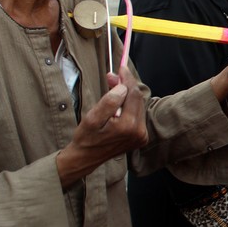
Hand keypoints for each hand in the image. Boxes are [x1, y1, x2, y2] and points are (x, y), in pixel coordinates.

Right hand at [56, 67, 148, 186]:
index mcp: (128, 126)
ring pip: (138, 106)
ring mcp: (141, 136)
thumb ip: (108, 102)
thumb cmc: (86, 138)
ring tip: (112, 88)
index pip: (133, 95)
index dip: (127, 79)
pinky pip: (137, 114)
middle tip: (111, 77)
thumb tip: (122, 87)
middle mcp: (139, 132)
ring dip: (127, 95)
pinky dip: (129, 106)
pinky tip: (117, 103)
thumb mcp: (92, 118)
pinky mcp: (141, 137)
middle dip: (126, 85)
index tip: (121, 68)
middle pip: (138, 99)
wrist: (86, 158)